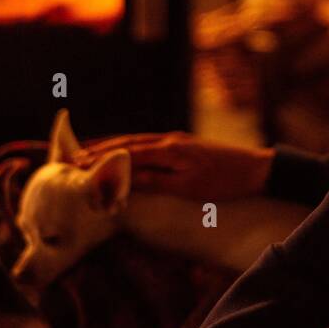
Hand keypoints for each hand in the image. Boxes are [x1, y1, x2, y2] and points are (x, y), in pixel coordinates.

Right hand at [78, 133, 273, 200]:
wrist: (256, 168)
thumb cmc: (224, 182)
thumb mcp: (188, 187)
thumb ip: (155, 181)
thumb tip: (124, 178)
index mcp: (168, 149)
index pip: (125, 153)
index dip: (99, 159)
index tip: (76, 164)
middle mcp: (168, 140)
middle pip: (126, 143)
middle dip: (98, 149)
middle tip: (72, 156)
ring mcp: (176, 140)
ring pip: (136, 141)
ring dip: (111, 146)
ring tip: (88, 150)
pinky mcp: (183, 145)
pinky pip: (148, 144)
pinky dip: (129, 148)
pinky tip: (123, 152)